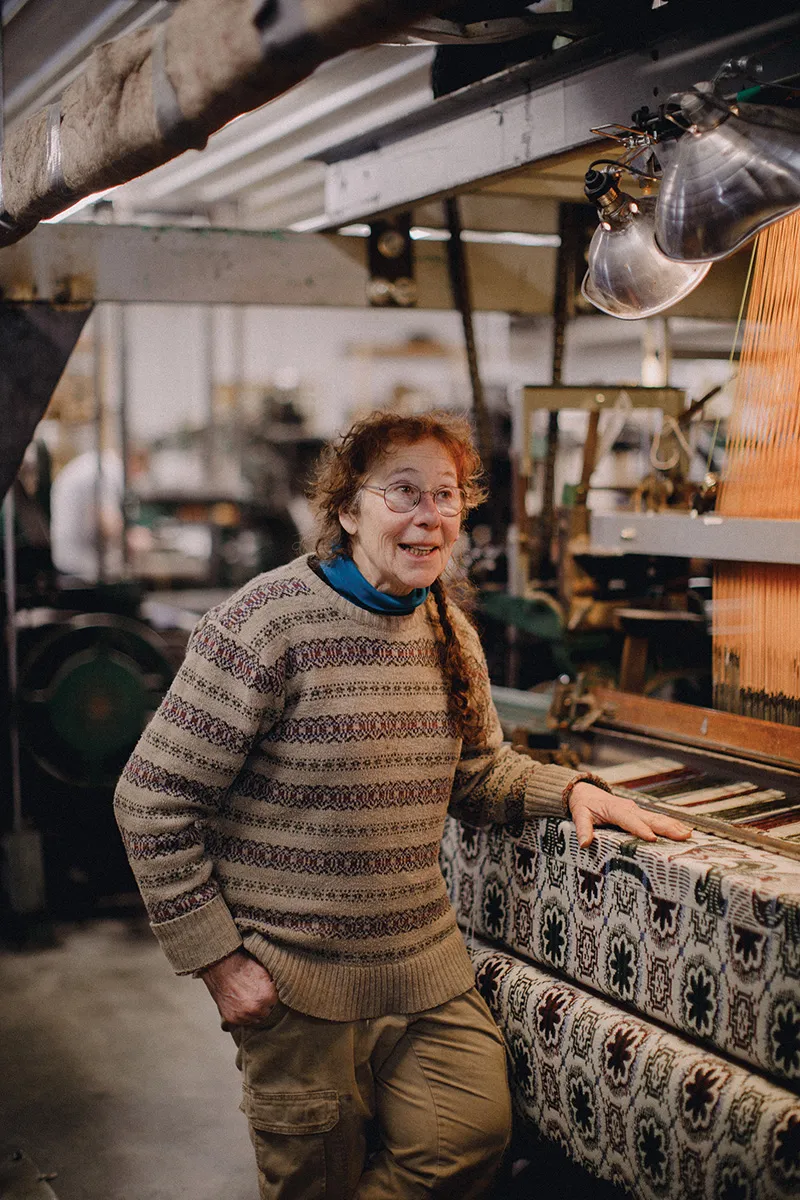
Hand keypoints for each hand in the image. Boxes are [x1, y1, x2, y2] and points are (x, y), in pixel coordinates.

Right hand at [199, 949, 278, 1025]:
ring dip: (252, 1012)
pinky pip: (242, 1022)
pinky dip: (241, 1015)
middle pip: (266, 1013)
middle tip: (255, 995)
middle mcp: (256, 1009)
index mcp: (268, 997)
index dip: (270, 996)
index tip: (266, 991)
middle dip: (262, 1005)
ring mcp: (243, 1016)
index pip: (275, 1003)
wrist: (221, 967)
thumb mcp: (264, 971)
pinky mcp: (232, 1019)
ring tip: (247, 998)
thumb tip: (284, 987)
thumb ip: (273, 984)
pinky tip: (239, 1003)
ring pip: (254, 1019)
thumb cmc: (243, 966)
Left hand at [568, 780, 691, 849]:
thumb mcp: (579, 815)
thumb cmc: (584, 805)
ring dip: (673, 826)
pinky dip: (671, 824)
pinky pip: (657, 819)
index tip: (652, 838)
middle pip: (650, 819)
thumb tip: (584, 843)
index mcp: (615, 810)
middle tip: (683, 836)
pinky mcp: (639, 814)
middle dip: (667, 828)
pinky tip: (684, 830)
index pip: (629, 820)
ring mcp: (636, 810)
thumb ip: (583, 829)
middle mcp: (629, 809)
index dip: (640, 829)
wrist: (586, 792)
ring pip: (657, 818)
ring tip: (688, 834)